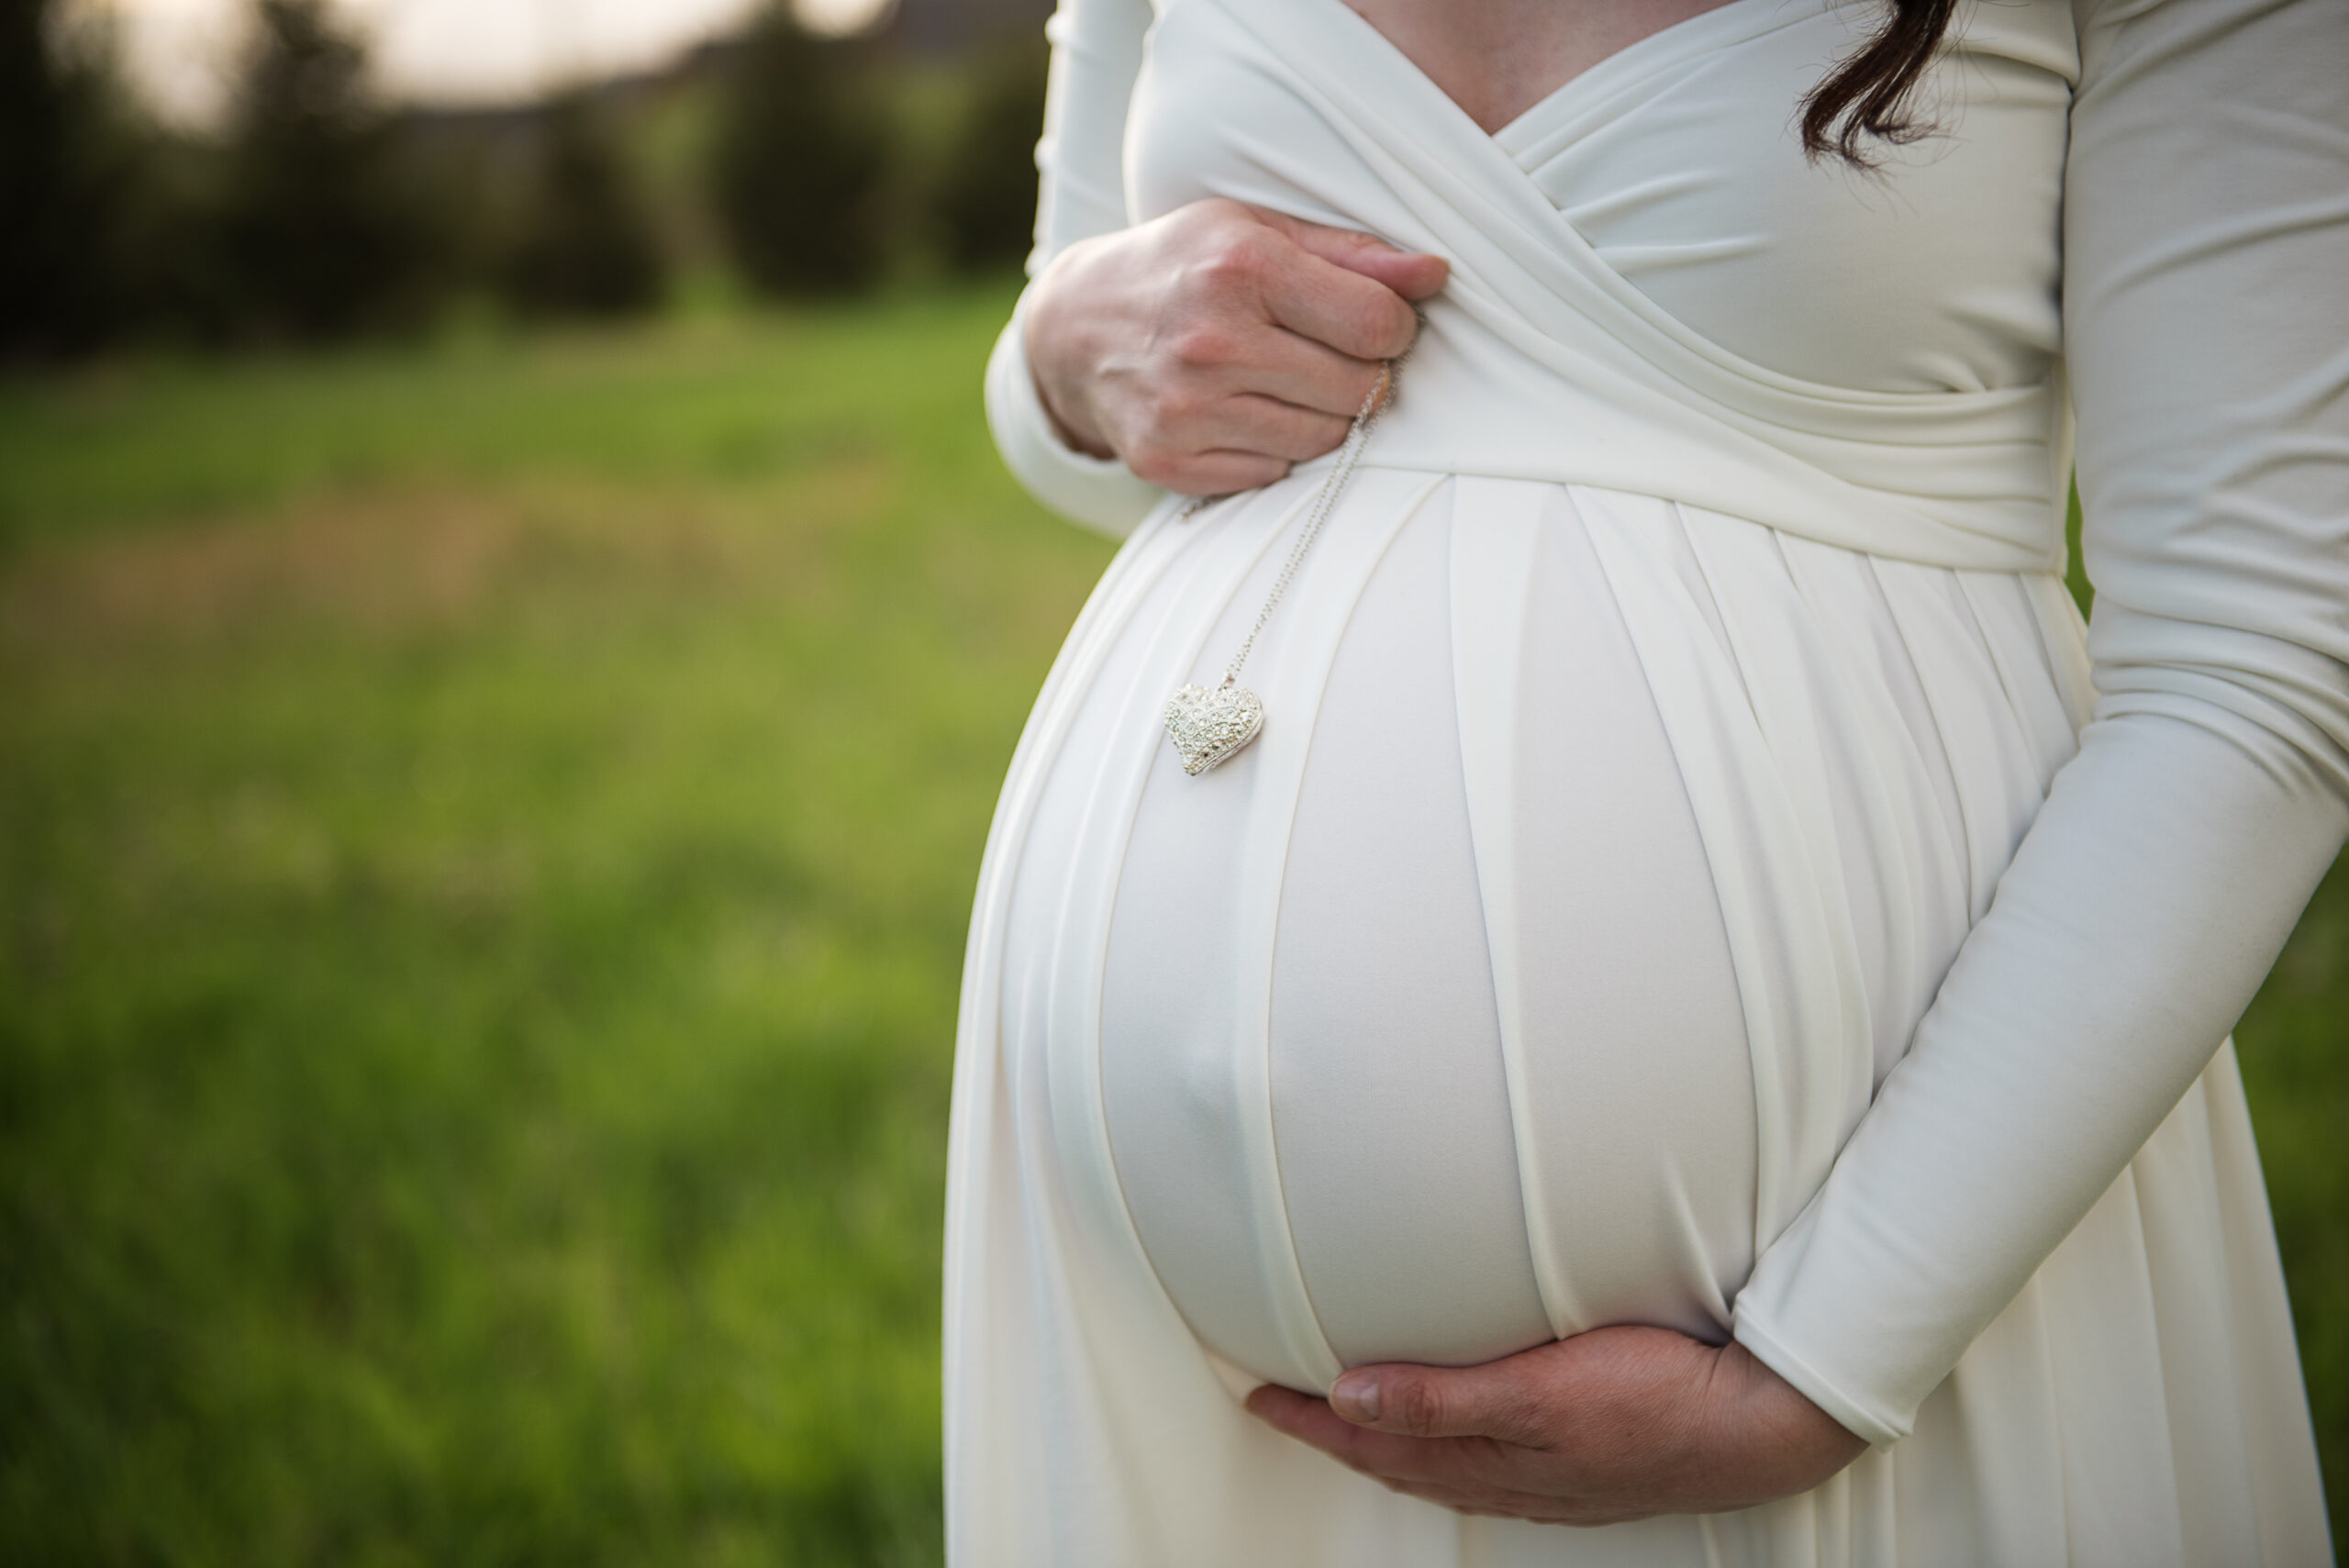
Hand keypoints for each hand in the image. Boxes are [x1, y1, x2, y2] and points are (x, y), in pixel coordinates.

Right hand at [1023, 197, 1448, 494]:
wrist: (1075, 328)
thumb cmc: (1184, 267)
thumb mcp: (1258, 229)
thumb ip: (1352, 254)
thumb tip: (1436, 276)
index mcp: (1240, 268)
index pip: (1376, 324)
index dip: (1394, 328)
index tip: (1374, 323)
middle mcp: (1210, 342)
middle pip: (1356, 390)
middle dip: (1362, 376)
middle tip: (1332, 356)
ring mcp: (1184, 410)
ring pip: (1320, 441)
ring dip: (1323, 417)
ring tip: (1290, 382)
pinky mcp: (1167, 462)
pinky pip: (1271, 477)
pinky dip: (1274, 452)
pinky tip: (1247, 414)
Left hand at [1244, 1324, 1866, 1525]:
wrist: (1760, 1423)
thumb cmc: (1658, 1401)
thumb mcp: (1538, 1393)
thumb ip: (1442, 1398)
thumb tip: (1351, 1399)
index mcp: (1490, 1460)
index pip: (1376, 1442)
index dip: (1312, 1422)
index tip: (1259, 1397)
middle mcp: (1512, 1475)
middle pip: (1400, 1460)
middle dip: (1338, 1435)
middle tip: (1283, 1408)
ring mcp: (1549, 1476)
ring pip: (1443, 1466)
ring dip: (1389, 1445)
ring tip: (1348, 1424)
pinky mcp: (1582, 1463)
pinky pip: (1488, 1465)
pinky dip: (1447, 1451)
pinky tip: (1458, 1438)